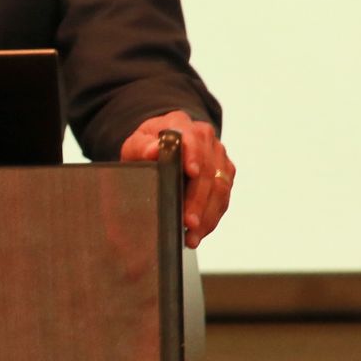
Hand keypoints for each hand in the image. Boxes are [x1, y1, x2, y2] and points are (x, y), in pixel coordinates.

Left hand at [119, 111, 234, 248]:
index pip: (193, 138)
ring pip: (220, 187)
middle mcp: (206, 139)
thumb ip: (141, 147)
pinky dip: (211, 219)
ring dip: (207, 215)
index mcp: (182, 125)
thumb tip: (153, 150)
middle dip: (198, 199)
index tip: (192, 173)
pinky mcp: (225, 175)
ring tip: (192, 235)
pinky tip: (198, 234)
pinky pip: (223, 199)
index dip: (194, 156)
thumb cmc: (147, 147)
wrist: (160, 147)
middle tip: (188, 221)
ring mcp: (218, 156)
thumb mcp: (135, 145)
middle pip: (208, 169)